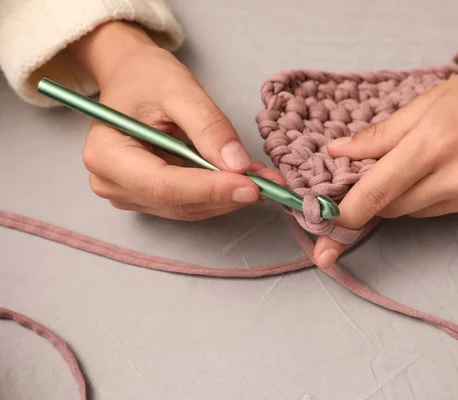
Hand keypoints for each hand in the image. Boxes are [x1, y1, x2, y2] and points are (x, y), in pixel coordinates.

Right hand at [68, 21, 281, 220]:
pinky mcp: (148, 197)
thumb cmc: (146, 77)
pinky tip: (243, 178)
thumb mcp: (179, 88)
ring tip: (262, 177)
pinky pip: (190, 203)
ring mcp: (129, 194)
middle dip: (227, 194)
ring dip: (229, 196)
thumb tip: (236, 164)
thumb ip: (208, 126)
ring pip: (189, 208)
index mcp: (106, 154)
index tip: (252, 185)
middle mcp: (111, 183)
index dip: (211, 189)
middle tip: (269, 182)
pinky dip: (220, 193)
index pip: (163, 186)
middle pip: (178, 202)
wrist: (132, 77)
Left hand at [314, 18, 457, 267]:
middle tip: (381, 172)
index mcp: (434, 144)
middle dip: (378, 195)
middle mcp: (457, 178)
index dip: (347, 213)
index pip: (376, 192)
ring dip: (410, 194)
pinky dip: (439, 196)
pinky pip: (447, 211)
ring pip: (418, 211)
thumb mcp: (428, 102)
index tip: (328, 221)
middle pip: (393, 207)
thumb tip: (338, 152)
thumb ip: (380, 134)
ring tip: (432, 159)